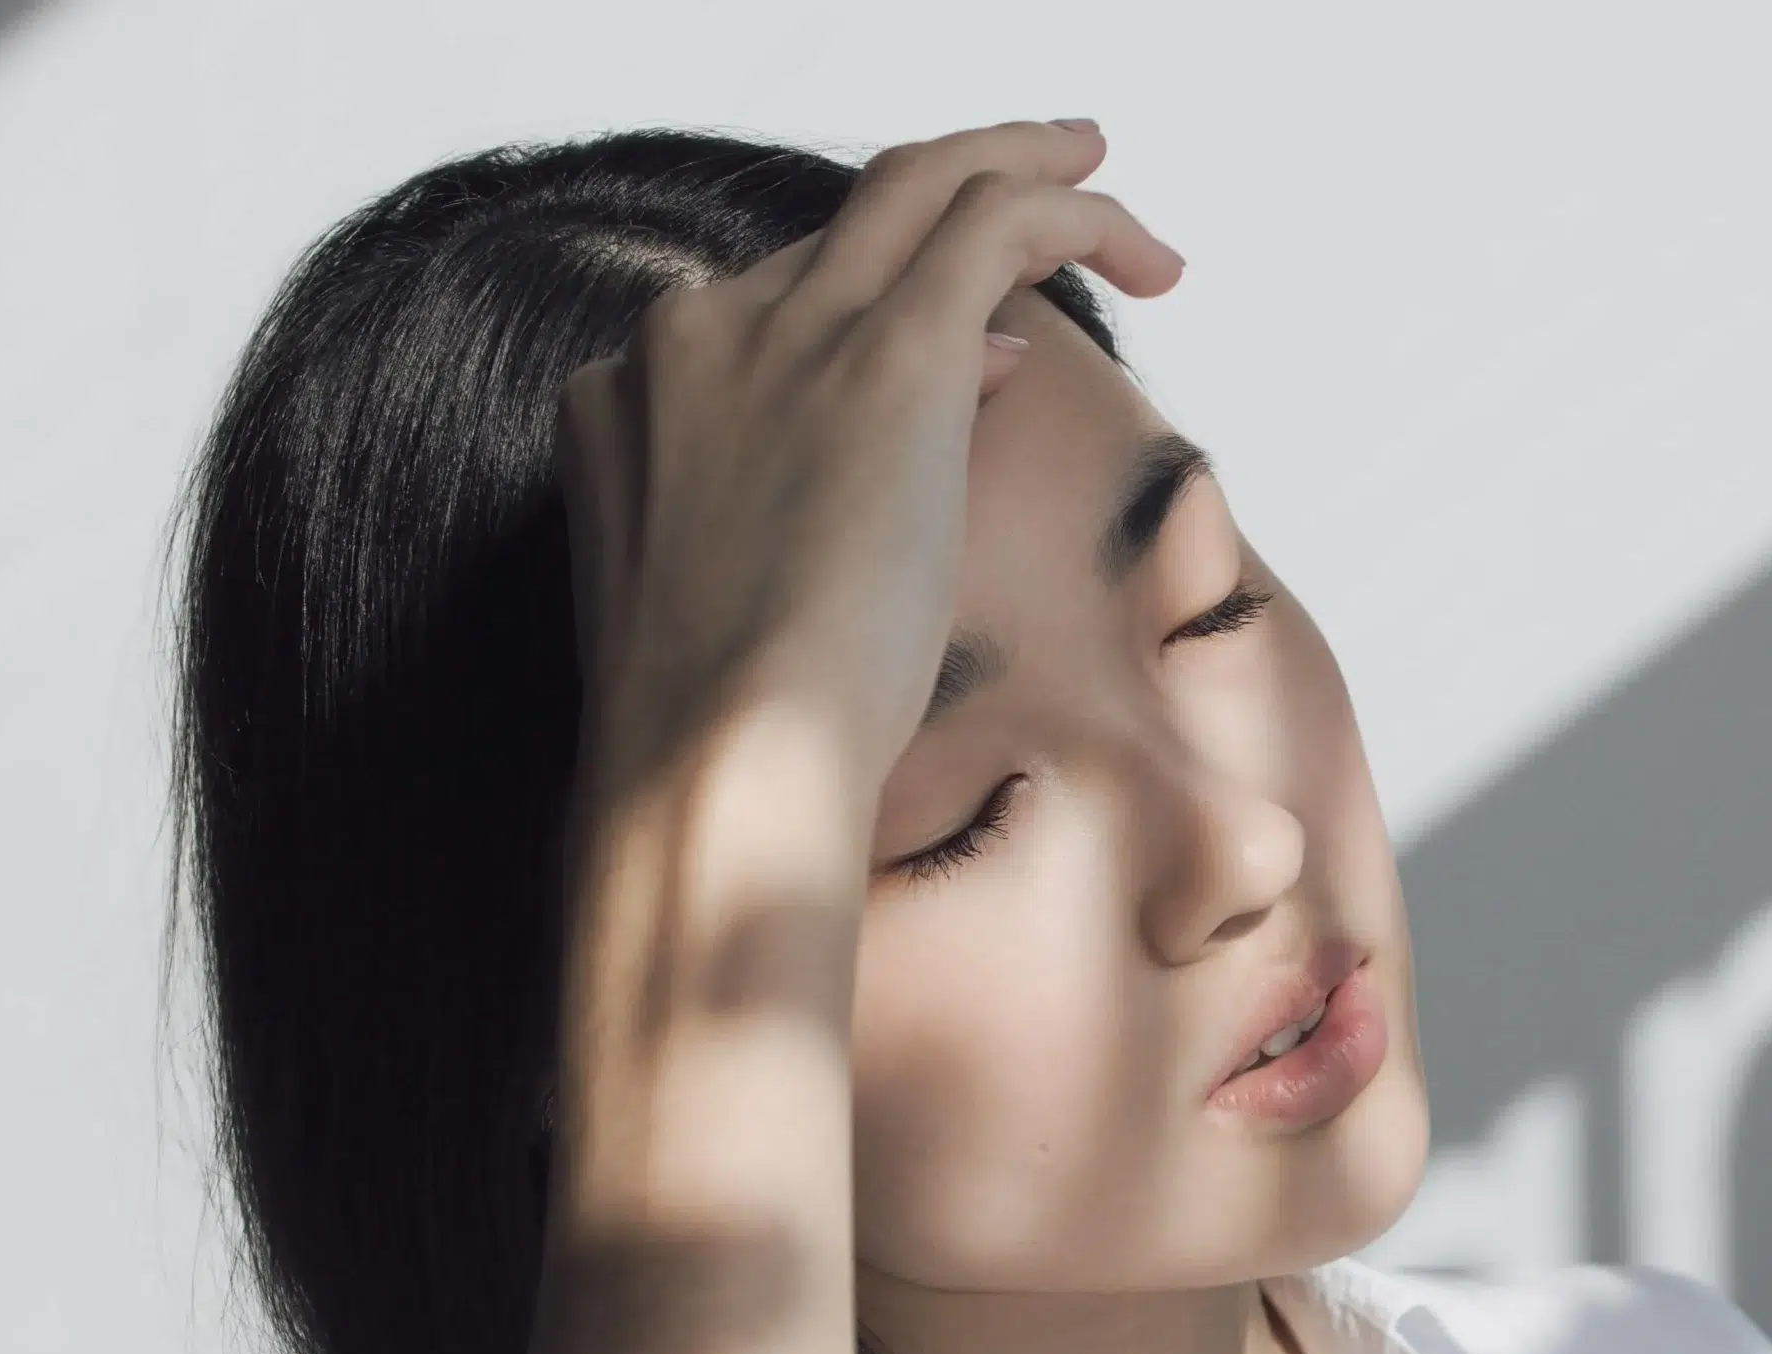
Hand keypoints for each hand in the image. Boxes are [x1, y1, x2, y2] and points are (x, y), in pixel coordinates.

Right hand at [553, 118, 1183, 809]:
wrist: (713, 767)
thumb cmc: (723, 741)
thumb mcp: (733, 607)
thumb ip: (793, 507)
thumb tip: (931, 414)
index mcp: (631, 402)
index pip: (774, 309)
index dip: (877, 314)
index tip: (973, 357)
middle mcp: (694, 339)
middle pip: (842, 224)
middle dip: (951, 191)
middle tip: (1049, 179)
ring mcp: (784, 334)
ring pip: (923, 186)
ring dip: (1023, 168)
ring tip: (1103, 177)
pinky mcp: (885, 353)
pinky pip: (992, 221)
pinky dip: (1071, 210)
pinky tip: (1141, 249)